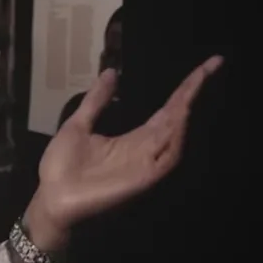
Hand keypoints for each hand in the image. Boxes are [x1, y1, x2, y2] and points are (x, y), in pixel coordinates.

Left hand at [31, 56, 222, 237]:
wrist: (50, 198)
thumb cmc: (61, 166)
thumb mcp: (78, 125)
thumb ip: (96, 101)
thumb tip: (111, 72)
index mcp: (133, 139)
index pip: (165, 110)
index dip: (184, 89)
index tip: (203, 66)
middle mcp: (145, 150)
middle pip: (176, 118)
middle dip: (192, 92)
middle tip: (212, 64)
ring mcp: (146, 164)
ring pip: (174, 135)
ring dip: (184, 111)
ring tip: (194, 86)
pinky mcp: (142, 178)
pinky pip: (166, 158)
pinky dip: (174, 139)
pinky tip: (177, 119)